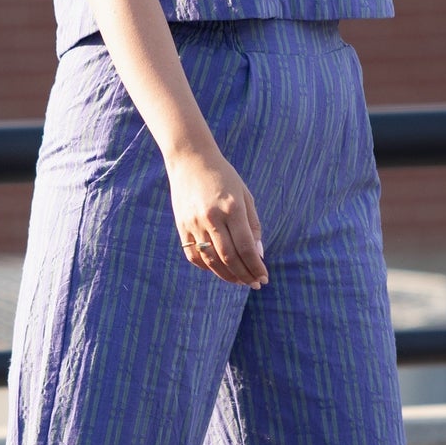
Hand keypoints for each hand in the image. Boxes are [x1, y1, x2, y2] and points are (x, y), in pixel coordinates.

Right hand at [167, 149, 267, 287]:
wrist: (190, 160)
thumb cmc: (223, 177)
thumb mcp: (245, 195)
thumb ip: (253, 225)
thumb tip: (258, 254)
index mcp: (232, 208)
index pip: (246, 247)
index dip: (256, 267)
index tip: (264, 278)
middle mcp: (212, 217)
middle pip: (229, 258)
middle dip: (244, 275)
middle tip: (254, 284)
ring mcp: (194, 223)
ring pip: (211, 261)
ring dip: (227, 276)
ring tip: (240, 281)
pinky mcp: (181, 226)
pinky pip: (194, 255)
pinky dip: (207, 267)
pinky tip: (219, 269)